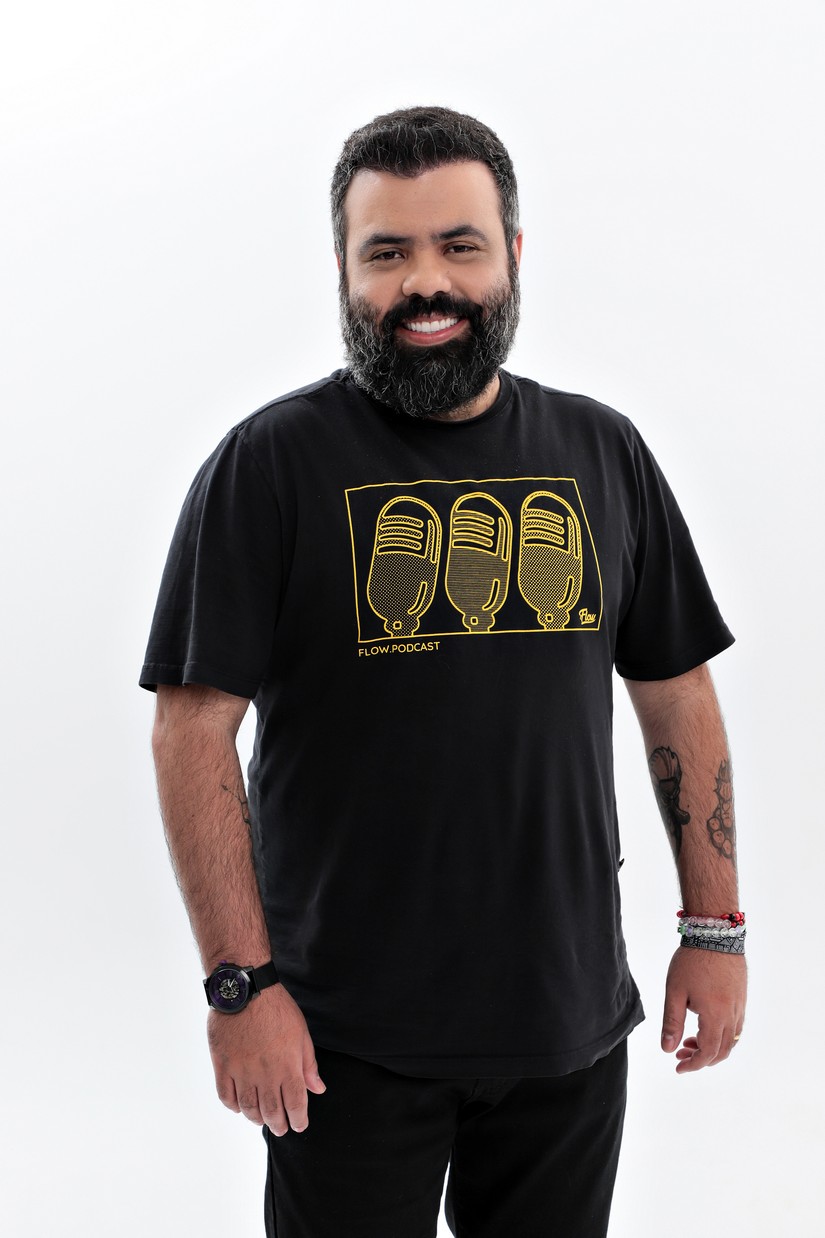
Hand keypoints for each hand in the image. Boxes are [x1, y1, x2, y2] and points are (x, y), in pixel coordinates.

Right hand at [207, 984, 325, 1133]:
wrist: (246, 989)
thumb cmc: (277, 1008)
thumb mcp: (301, 1033)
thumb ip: (308, 1064)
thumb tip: (318, 1088)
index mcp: (287, 1066)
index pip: (295, 1104)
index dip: (298, 1119)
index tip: (299, 1125)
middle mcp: (264, 1074)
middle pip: (272, 1111)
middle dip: (279, 1124)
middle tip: (281, 1128)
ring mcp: (241, 1071)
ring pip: (248, 1108)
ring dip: (256, 1119)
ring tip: (262, 1121)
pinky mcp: (222, 1065)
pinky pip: (226, 1095)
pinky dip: (233, 1106)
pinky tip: (239, 1107)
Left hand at [661, 946, 746, 1072]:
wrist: (715, 934)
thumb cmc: (692, 961)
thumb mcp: (675, 992)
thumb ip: (672, 1022)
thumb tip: (668, 1049)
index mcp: (715, 1016)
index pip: (708, 1052)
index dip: (694, 1065)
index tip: (678, 1067)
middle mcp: (732, 1015)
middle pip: (722, 1051)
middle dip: (702, 1059)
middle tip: (681, 1055)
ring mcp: (740, 1006)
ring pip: (731, 1040)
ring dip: (712, 1047)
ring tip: (690, 1041)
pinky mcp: (741, 998)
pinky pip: (736, 1027)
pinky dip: (722, 1035)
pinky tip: (706, 1026)